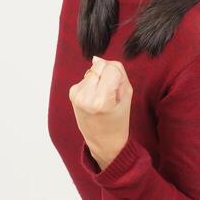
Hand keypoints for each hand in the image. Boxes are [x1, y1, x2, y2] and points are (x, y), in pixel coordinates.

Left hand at [69, 56, 132, 170]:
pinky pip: (85, 78)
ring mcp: (77, 96)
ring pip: (92, 70)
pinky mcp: (72, 94)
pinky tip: (94, 97)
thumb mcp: (127, 95)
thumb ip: (118, 73)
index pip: (112, 67)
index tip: (119, 87)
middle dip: (107, 73)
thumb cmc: (119, 119)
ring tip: (102, 96)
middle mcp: (86, 97)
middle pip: (100, 65)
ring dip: (99, 78)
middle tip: (111, 91)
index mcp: (102, 100)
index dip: (118, 74)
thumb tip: (96, 58)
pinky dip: (92, 83)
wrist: (103, 141)